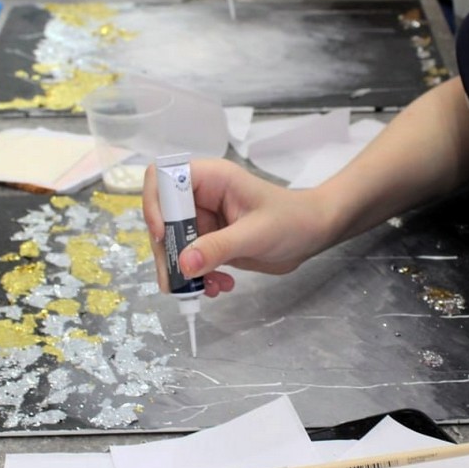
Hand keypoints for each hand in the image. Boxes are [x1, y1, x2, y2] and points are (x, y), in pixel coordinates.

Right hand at [143, 159, 333, 297]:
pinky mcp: (210, 242)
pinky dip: (198, 277)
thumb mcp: (256, 234)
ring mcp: (204, 221)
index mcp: (211, 179)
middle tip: (176, 281)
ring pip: (173, 244)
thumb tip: (184, 263)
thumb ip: (219, 247)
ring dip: (183, 270)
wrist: (313, 234)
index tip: (161, 234)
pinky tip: (219, 286)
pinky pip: (190, 260)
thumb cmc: (292, 220)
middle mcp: (201, 197)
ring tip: (206, 289)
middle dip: (167, 251)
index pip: (164, 178)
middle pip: (162, 218)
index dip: (154, 204)